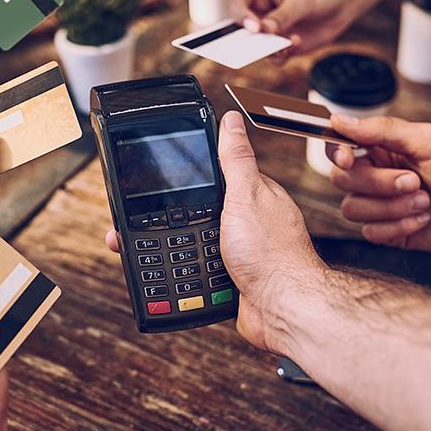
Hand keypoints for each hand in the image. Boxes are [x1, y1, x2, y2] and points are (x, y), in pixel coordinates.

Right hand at [106, 112, 323, 354]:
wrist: (282, 309)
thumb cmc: (273, 254)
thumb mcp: (246, 195)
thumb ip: (235, 159)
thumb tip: (231, 121)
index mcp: (255, 196)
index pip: (218, 177)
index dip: (191, 177)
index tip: (162, 180)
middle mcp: (251, 223)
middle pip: (203, 212)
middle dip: (178, 218)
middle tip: (147, 221)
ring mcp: (244, 253)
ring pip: (200, 244)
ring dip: (181, 249)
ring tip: (154, 248)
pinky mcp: (235, 281)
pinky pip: (203, 273)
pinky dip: (190, 275)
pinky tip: (178, 274)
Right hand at [228, 0, 368, 59]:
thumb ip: (281, 16)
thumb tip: (264, 30)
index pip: (236, 3)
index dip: (240, 16)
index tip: (254, 27)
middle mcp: (260, 12)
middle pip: (240, 29)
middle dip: (249, 39)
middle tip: (260, 44)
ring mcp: (270, 30)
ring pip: (256, 46)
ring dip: (270, 49)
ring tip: (287, 42)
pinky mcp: (282, 44)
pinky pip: (274, 56)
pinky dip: (282, 55)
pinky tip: (296, 42)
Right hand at [329, 115, 430, 253]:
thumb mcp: (429, 141)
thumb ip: (382, 130)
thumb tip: (339, 120)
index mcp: (384, 148)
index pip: (338, 148)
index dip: (336, 153)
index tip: (350, 157)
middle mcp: (378, 176)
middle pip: (342, 179)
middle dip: (378, 183)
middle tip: (415, 181)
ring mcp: (383, 205)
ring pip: (353, 209)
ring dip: (391, 207)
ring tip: (425, 202)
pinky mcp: (391, 232)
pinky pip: (370, 233)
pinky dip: (399, 226)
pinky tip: (425, 220)